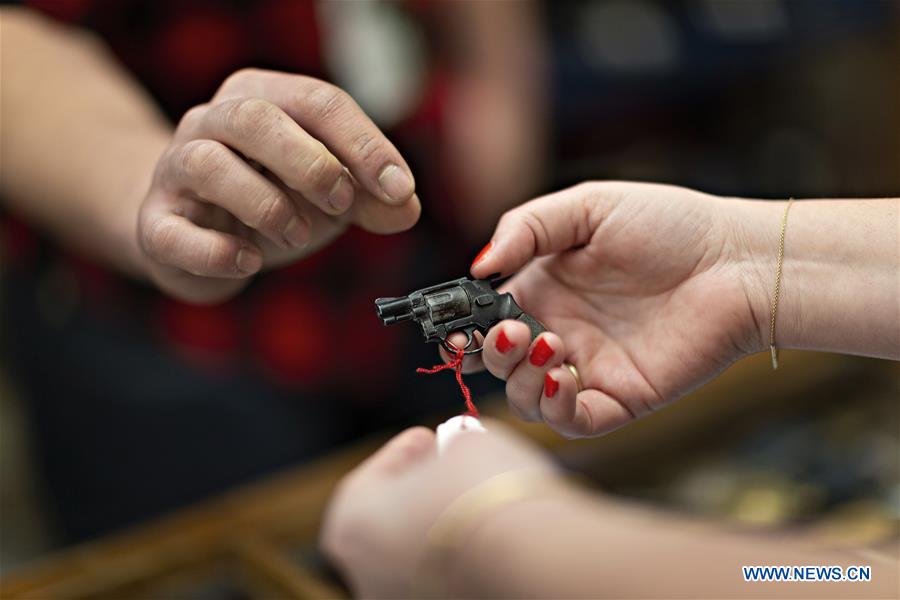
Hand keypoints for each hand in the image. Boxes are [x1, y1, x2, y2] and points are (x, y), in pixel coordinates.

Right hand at [137, 68, 420, 302]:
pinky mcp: (156, 223)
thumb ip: (370, 199)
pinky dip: (217, 251)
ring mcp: (174, 170)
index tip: (398, 189)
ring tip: (298, 235)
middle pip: (255, 117)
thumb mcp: (328, 196)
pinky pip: (175, 233)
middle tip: (342, 202)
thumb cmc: (267, 200)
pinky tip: (249, 261)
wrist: (190, 233)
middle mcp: (212, 122)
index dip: (364, 144)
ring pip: (209, 164)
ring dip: (267, 204)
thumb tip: (406, 208)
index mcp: (263, 98)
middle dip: (311, 163)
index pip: (318, 102)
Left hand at [320, 421, 553, 597]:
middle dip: (422, 489)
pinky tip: (494, 533)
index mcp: (351, 525)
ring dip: (443, 523)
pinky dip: (462, 555)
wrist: (534, 558)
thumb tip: (459, 447)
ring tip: (481, 496)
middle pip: (391, 520)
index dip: (402, 452)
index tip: (430, 435)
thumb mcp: (467, 442)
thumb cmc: (487, 492)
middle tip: (454, 464)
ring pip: (419, 553)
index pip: (371, 478)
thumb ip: (451, 443)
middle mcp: (366, 574)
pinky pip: (446, 578)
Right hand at [466, 181, 775, 437]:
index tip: (453, 324)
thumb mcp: (588, 207)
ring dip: (520, 378)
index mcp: (544, 289)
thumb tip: (477, 267)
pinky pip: (573, 421)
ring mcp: (589, 368)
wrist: (736, 261)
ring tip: (546, 344)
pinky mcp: (621, 398)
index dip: (463, 325)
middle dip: (487, 353)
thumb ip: (526, 228)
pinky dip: (554, 407)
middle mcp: (560, 331)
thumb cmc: (670, 225)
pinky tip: (561, 375)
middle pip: (498, 362)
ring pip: (526, 397)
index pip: (486, 317)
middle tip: (508, 331)